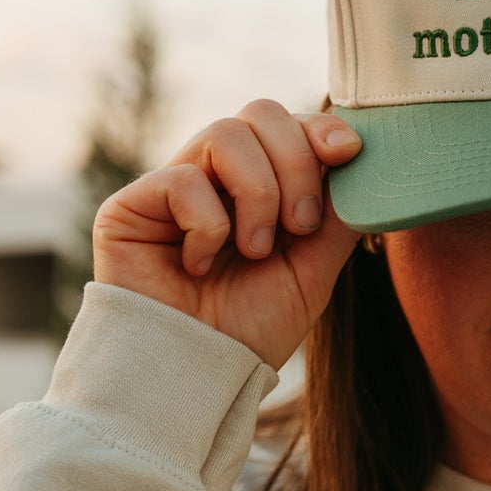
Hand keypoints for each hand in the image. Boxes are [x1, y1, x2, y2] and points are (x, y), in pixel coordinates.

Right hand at [91, 100, 362, 371]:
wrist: (197, 378)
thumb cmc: (251, 331)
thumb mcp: (313, 270)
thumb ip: (336, 215)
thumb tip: (360, 157)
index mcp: (261, 184)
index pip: (290, 124)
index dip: (320, 127)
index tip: (347, 154)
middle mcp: (215, 177)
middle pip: (261, 113)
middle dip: (296, 164)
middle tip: (299, 226)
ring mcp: (172, 186)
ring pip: (225, 133)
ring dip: (257, 193)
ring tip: (254, 249)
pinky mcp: (130, 205)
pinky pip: (182, 178)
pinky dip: (208, 224)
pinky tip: (198, 265)